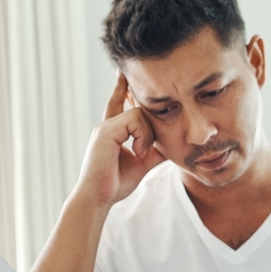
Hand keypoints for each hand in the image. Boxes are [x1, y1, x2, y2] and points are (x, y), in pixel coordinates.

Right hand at [74, 73, 166, 206]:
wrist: (98, 198)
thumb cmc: (115, 183)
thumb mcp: (142, 163)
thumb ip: (154, 149)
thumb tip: (172, 143)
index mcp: (112, 131)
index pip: (117, 102)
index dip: (122, 88)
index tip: (125, 73)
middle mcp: (106, 125)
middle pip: (137, 108)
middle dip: (147, 114)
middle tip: (149, 134)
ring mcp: (105, 127)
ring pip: (139, 114)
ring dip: (148, 135)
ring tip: (142, 154)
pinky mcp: (106, 131)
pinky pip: (134, 120)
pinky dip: (142, 137)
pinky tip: (138, 152)